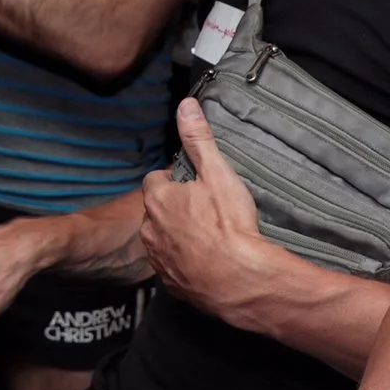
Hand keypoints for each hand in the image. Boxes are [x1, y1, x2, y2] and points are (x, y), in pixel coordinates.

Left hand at [138, 99, 280, 331]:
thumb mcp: (217, 173)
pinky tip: (206, 260)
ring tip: (207, 237)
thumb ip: (198, 139)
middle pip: (157, 210)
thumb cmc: (229, 227)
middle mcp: (150, 229)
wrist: (240, 280)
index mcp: (158, 200)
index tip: (193, 185)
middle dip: (175, 209)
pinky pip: (172, 267)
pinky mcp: (170, 283)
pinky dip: (184, 262)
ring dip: (178, 236)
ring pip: (162, 239)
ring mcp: (158, 259)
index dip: (175, 180)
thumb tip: (186, 106)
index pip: (155, 180)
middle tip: (205, 211)